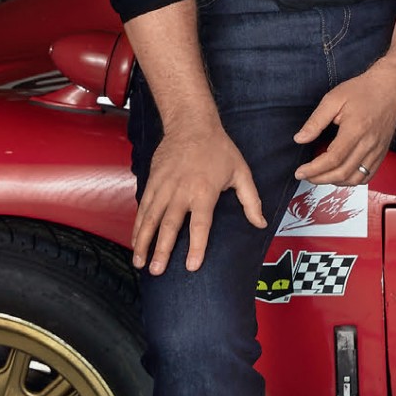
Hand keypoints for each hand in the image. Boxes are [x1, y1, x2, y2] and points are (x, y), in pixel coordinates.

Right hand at [133, 121, 265, 275]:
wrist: (190, 124)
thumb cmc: (219, 149)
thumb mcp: (241, 172)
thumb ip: (251, 200)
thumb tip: (260, 223)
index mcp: (204, 192)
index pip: (199, 225)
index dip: (196, 247)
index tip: (191, 266)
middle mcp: (180, 192)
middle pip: (169, 226)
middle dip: (161, 250)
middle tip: (156, 271)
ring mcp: (163, 187)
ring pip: (150, 219)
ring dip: (143, 242)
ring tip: (140, 263)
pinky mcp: (151, 183)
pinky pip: (143, 208)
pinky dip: (137, 226)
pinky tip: (135, 242)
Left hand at [293, 61, 395, 186]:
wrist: (390, 87)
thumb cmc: (362, 90)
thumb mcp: (333, 99)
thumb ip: (316, 121)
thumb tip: (300, 139)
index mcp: (356, 129)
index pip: (333, 159)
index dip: (314, 169)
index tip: (300, 172)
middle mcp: (369, 143)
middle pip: (343, 172)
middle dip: (320, 179)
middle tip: (306, 176)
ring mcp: (378, 150)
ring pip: (356, 178)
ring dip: (336, 182)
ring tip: (321, 177)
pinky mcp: (382, 152)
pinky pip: (368, 175)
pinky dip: (352, 180)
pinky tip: (340, 175)